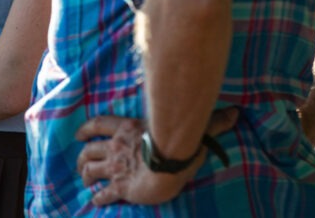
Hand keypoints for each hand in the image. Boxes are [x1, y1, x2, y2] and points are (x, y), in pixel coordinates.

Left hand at [75, 108, 238, 205]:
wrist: (168, 165)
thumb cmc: (179, 144)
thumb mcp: (192, 129)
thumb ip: (212, 123)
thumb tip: (236, 113)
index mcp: (127, 129)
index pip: (99, 124)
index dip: (86, 129)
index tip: (78, 134)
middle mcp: (116, 147)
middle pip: (90, 149)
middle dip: (83, 156)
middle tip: (80, 161)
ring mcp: (116, 167)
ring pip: (90, 169)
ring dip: (85, 174)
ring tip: (84, 180)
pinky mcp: (120, 187)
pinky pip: (103, 193)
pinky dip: (97, 197)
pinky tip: (94, 201)